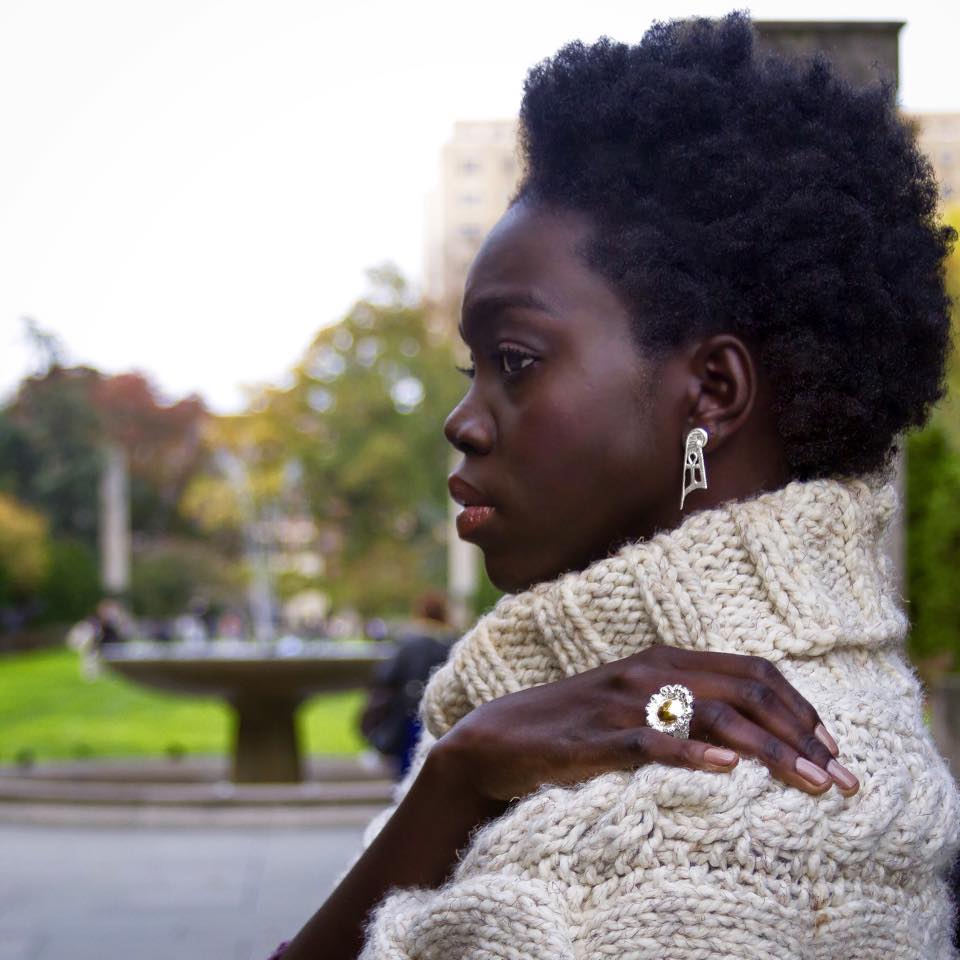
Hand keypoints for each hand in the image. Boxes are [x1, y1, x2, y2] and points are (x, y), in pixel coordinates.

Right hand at [432, 644, 857, 804]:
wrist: (501, 737)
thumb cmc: (577, 724)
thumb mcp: (637, 702)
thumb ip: (685, 703)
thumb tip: (748, 734)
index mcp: (665, 658)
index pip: (751, 671)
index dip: (799, 705)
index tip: (832, 745)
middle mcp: (651, 670)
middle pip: (745, 694)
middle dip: (802, 735)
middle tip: (842, 778)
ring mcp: (623, 702)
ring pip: (711, 717)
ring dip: (770, 751)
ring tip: (811, 783)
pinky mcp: (595, 738)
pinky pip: (651, 744)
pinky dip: (691, 756)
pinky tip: (725, 773)